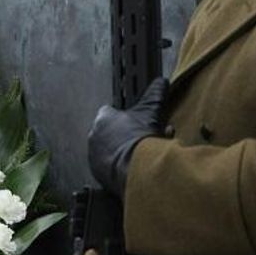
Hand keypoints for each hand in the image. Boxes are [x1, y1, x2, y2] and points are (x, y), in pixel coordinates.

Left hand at [87, 77, 168, 196]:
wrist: (136, 170)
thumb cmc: (139, 139)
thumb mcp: (150, 112)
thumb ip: (154, 95)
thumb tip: (161, 82)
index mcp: (103, 118)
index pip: (110, 112)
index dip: (124, 116)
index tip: (135, 121)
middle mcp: (94, 136)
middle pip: (111, 132)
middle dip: (126, 135)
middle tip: (142, 139)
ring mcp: (94, 156)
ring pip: (110, 150)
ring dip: (123, 151)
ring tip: (141, 155)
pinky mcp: (97, 173)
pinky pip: (109, 167)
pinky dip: (119, 167)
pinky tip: (134, 167)